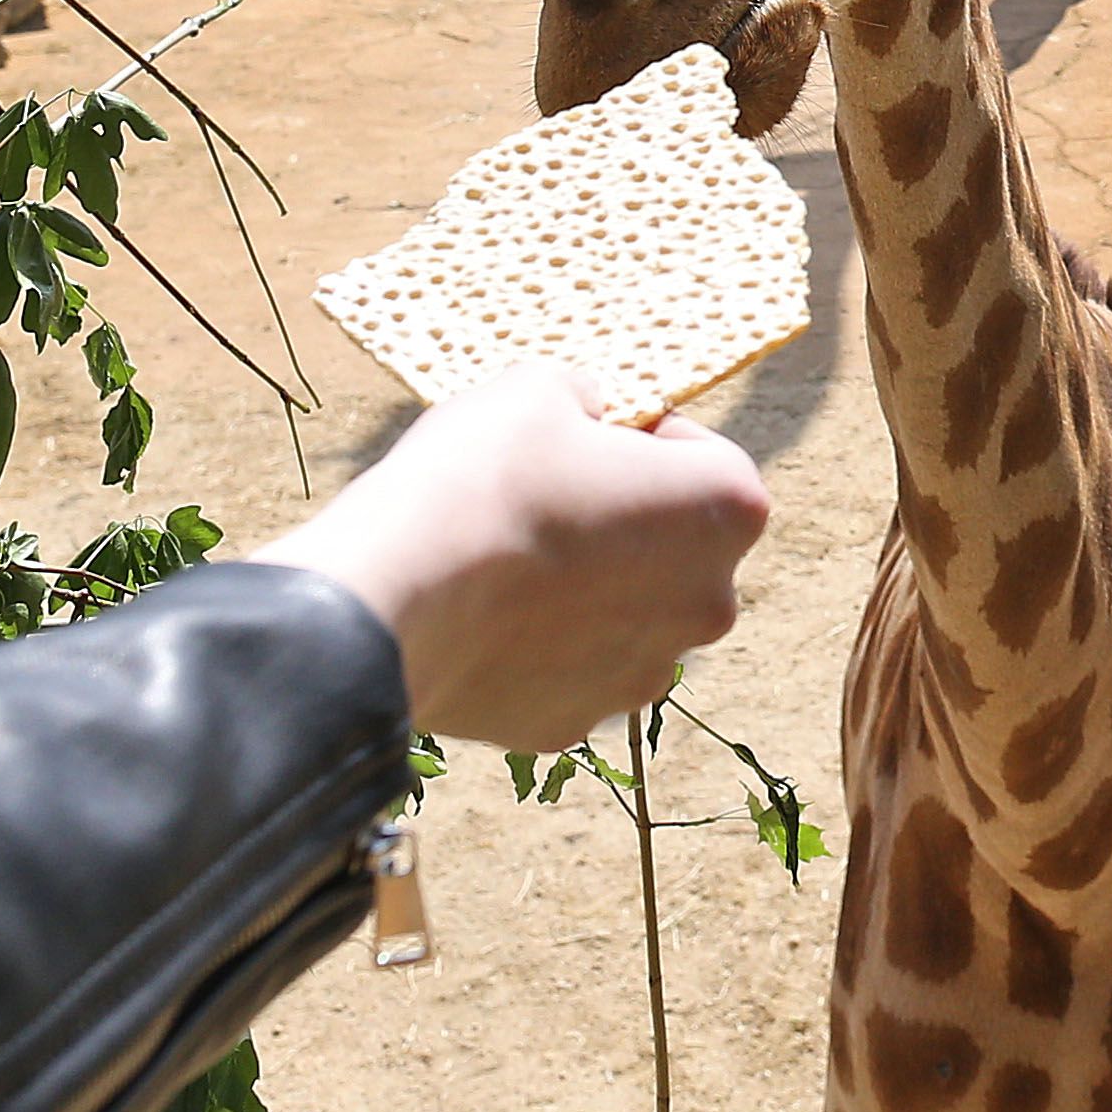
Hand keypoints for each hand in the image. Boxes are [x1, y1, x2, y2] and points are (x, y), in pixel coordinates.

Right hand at [260, 366, 773, 749]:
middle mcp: (708, 604)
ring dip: (584, 589)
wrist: (387, 600)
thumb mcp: (536, 388)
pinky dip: (534, 648)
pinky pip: (565, 671)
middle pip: (674, 549)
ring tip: (505, 560)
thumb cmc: (479, 480)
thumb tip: (584, 414)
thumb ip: (583, 396)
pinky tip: (480, 618)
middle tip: (545, 498)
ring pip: (622, 616)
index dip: (648, 441)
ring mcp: (641, 675)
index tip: (592, 439)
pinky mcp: (572, 723)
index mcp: (725, 511)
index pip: (709, 459)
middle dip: (623, 521)